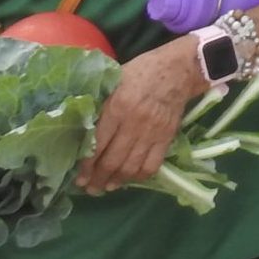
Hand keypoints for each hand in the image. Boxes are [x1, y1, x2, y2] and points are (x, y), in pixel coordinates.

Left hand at [79, 37, 204, 191]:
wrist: (179, 69)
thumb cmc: (142, 72)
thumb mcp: (114, 82)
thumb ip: (101, 105)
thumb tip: (82, 128)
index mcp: (117, 107)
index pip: (97, 145)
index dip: (86, 166)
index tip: (78, 177)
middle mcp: (134, 124)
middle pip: (113, 161)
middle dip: (98, 179)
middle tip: (89, 189)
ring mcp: (153, 132)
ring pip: (131, 166)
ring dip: (116, 181)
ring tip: (106, 187)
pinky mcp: (167, 137)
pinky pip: (153, 164)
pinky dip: (139, 176)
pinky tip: (130, 178)